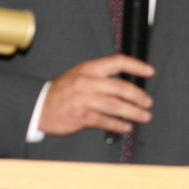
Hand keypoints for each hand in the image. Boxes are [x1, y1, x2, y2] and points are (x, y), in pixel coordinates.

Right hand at [39, 55, 153, 135]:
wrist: (37, 106)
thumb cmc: (63, 91)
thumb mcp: (80, 75)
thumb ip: (102, 76)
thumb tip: (129, 84)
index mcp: (89, 68)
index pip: (117, 62)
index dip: (136, 66)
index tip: (150, 71)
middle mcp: (87, 81)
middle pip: (121, 87)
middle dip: (139, 96)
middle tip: (148, 102)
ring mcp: (84, 99)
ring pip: (116, 105)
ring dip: (134, 112)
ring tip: (144, 116)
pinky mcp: (81, 116)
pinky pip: (105, 121)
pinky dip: (118, 125)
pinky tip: (126, 127)